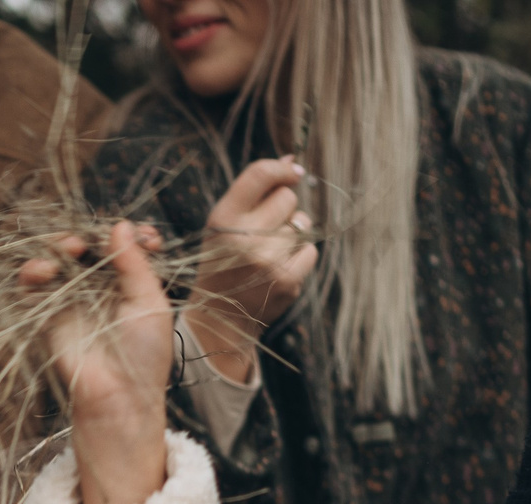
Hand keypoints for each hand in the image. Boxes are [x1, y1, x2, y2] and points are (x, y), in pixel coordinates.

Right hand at [20, 221, 175, 503]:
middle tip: (85, 241)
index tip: (144, 236)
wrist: (119, 398)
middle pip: (87, 246)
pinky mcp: (50, 315)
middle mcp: (101, 287)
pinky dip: (33, 271)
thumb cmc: (144, 356)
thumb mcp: (150, 304)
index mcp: (131, 283)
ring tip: (66, 249)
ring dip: (57, 246)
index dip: (130, 235)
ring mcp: (74, 299)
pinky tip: (42, 270)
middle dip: (85, 236)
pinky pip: (34, 285)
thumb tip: (119, 225)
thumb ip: (135, 264)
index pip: (125, 246)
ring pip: (58, 259)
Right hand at [184, 156, 318, 386]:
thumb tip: (292, 159)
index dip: (282, 168)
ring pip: (302, 224)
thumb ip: (254, 191)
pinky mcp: (287, 280)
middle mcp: (244, 238)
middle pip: (287, 198)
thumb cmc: (223, 262)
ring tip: (270, 252)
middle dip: (283, 208)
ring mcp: (267, 260)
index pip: (259, 174)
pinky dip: (300, 256)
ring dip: (292, 234)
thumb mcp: (224, 225)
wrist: (220, 318)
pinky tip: (280, 268)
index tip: (294, 171)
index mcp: (223, 219)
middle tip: (266, 230)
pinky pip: (310, 250)